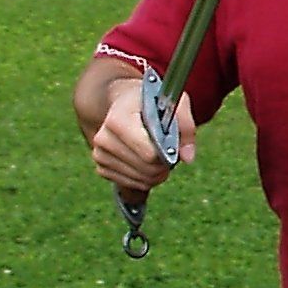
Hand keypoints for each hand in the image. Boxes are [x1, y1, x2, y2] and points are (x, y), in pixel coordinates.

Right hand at [89, 78, 195, 193]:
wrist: (127, 103)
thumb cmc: (154, 103)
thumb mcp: (175, 103)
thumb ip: (186, 127)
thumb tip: (187, 158)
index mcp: (118, 120)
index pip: (149, 154)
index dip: (167, 154)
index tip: (171, 145)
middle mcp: (104, 138)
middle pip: (146, 169)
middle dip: (164, 166)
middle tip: (168, 152)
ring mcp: (100, 153)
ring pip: (141, 180)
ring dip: (156, 174)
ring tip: (158, 155)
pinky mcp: (102, 166)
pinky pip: (131, 184)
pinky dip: (145, 179)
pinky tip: (145, 162)